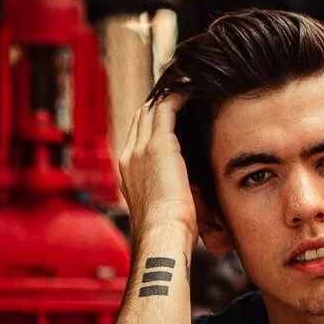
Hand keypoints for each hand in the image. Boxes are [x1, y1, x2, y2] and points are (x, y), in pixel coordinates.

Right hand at [119, 94, 199, 245]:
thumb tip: (192, 192)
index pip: (138, 135)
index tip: (174, 113)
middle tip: (184, 92)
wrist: (162, 237)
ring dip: (170, 95)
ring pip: (152, 107)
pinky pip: (167, 107)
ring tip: (190, 86)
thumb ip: (174, 193)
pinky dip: (180, 95)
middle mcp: (128, 157)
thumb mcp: (167, 210)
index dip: (154, 121)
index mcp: (129, 174)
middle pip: (141, 116)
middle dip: (160, 102)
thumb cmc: (170, 234)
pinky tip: (195, 90)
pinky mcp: (157, 145)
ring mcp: (139, 150)